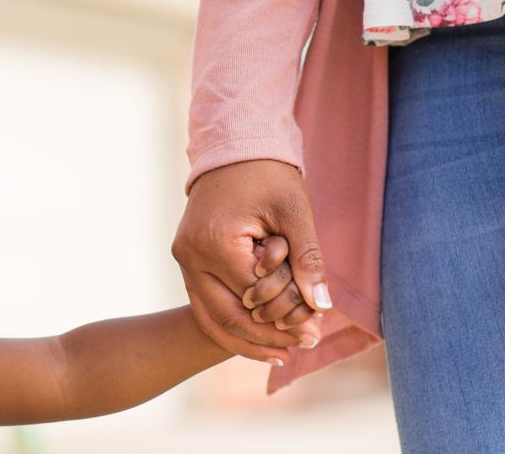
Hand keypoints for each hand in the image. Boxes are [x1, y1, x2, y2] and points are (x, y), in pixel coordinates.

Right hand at [172, 160, 330, 364]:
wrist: (232, 148)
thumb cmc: (267, 174)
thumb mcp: (294, 211)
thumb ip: (307, 258)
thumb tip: (321, 306)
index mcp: (215, 242)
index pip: (255, 297)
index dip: (288, 316)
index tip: (316, 331)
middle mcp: (190, 256)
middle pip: (229, 316)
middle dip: (268, 337)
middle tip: (303, 348)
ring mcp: (184, 260)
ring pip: (212, 319)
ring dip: (247, 340)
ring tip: (283, 355)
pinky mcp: (187, 261)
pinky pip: (206, 305)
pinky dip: (232, 324)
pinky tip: (259, 341)